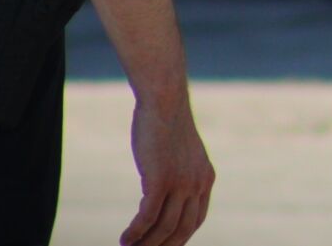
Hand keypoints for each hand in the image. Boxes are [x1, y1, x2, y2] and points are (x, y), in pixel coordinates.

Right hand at [121, 97, 214, 245]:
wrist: (164, 101)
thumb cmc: (167, 123)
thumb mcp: (182, 152)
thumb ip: (181, 172)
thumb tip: (166, 189)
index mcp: (205, 178)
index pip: (196, 220)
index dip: (180, 238)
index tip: (165, 245)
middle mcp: (197, 184)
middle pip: (182, 230)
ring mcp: (180, 183)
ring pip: (164, 228)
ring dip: (146, 244)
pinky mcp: (160, 179)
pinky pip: (148, 217)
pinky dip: (136, 232)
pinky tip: (125, 240)